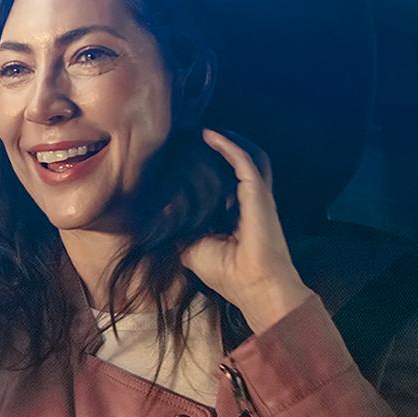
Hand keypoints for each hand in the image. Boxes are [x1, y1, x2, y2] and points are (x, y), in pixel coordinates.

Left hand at [180, 129, 313, 333]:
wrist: (254, 287)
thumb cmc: (227, 274)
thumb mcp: (191, 250)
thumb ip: (179, 232)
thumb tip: (158, 218)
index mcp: (236, 216)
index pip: (223, 184)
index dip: (208, 170)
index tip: (184, 157)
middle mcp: (249, 203)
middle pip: (237, 166)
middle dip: (221, 148)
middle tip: (197, 135)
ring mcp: (257, 196)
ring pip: (247, 156)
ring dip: (229, 140)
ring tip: (207, 129)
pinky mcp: (258, 193)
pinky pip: (245, 160)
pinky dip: (229, 145)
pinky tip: (211, 134)